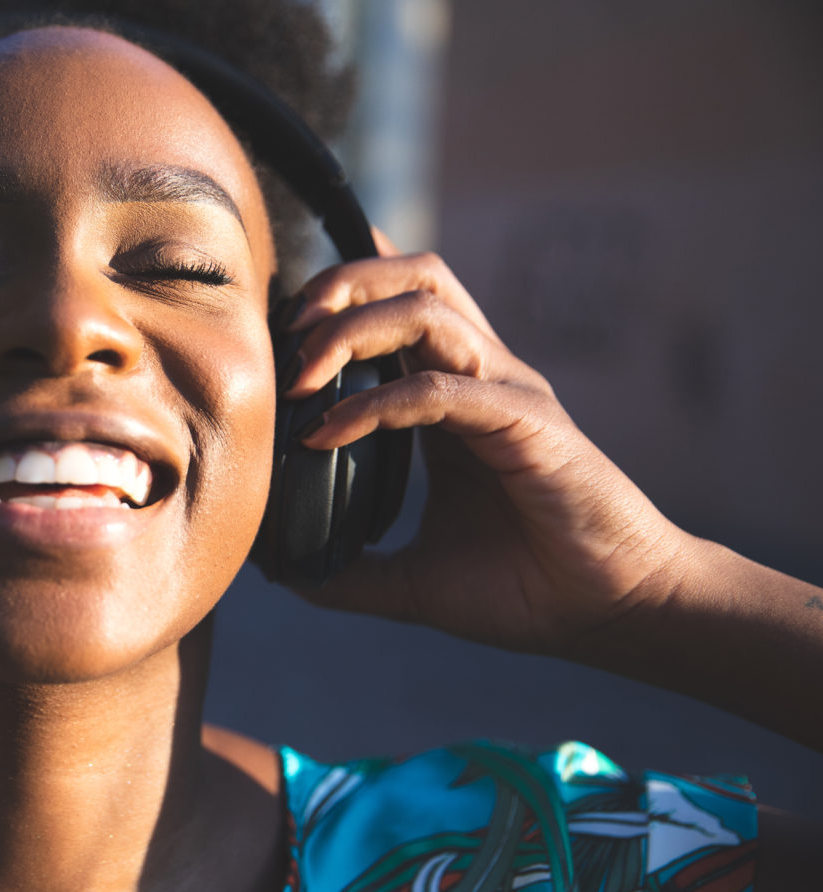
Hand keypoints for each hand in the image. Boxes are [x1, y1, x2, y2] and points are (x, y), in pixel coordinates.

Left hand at [285, 229, 689, 654]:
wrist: (613, 614)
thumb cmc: (526, 589)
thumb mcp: (415, 580)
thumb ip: (350, 569)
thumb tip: (281, 572)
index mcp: (458, 394)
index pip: (402, 303)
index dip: (342, 290)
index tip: (278, 320)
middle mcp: (484, 376)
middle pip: (415, 277)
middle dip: (343, 284)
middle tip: (285, 329)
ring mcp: (509, 393)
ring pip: (428, 309)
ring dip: (351, 329)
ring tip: (300, 376)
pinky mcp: (528, 425)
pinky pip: (439, 389)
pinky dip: (375, 403)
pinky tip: (326, 434)